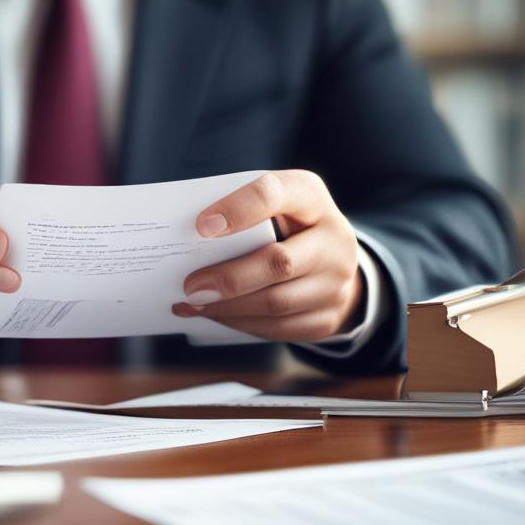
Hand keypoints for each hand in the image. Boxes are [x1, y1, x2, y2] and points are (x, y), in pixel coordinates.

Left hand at [172, 170, 362, 342]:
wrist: (334, 260)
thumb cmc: (288, 224)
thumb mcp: (274, 204)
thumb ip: (240, 213)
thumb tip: (189, 239)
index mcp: (310, 197)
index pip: (273, 195)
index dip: (238, 210)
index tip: (201, 226)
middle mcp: (333, 240)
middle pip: (279, 262)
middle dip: (230, 278)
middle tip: (191, 286)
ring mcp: (336, 283)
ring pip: (277, 303)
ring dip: (228, 307)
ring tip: (193, 303)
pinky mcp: (327, 318)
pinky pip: (278, 328)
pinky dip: (239, 323)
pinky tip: (214, 314)